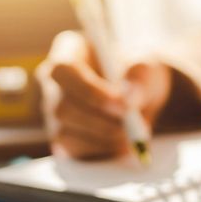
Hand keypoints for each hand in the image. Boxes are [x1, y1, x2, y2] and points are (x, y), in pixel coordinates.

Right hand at [36, 30, 170, 158]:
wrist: (141, 95)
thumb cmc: (138, 73)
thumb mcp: (147, 67)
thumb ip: (140, 78)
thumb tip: (128, 100)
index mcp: (68, 51)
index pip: (64, 71)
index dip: (89, 90)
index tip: (122, 104)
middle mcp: (53, 82)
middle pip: (62, 107)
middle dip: (101, 122)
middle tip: (133, 127)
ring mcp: (53, 111)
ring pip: (64, 132)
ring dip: (102, 139)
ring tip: (133, 135)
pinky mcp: (62, 136)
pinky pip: (72, 150)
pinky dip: (99, 150)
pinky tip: (122, 144)